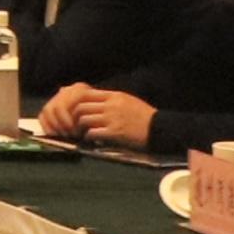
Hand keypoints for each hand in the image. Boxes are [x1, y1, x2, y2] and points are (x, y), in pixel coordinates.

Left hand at [37, 82, 159, 148]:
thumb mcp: (126, 100)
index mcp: (114, 95)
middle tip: (73, 124)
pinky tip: (91, 139)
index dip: (75, 102)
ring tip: (81, 132)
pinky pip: (92, 133)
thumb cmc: (144, 115)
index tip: (73, 110)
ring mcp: (112, 118)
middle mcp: (110, 105)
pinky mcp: (115, 132)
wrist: (160, 128)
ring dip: (80, 127)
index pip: (84, 94)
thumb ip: (109, 99)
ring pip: (84, 119)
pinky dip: (88, 137)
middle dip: (73, 116)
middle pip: (80, 107)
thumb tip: (92, 101)